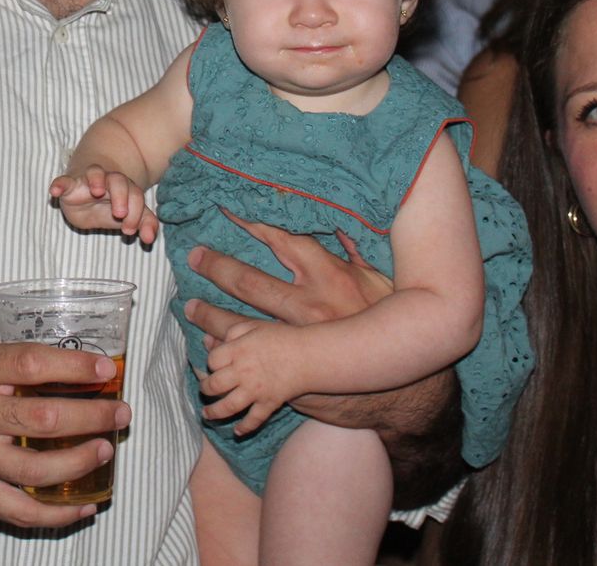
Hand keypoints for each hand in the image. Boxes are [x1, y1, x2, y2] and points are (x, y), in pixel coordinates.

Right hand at [0, 341, 129, 528]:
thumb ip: (11, 364)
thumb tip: (73, 367)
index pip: (31, 364)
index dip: (74, 366)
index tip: (105, 368)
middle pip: (44, 419)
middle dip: (92, 417)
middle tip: (119, 414)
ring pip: (37, 470)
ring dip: (81, 463)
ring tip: (105, 450)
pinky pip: (18, 511)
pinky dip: (57, 514)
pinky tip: (82, 506)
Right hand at [49, 167, 157, 243]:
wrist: (87, 191)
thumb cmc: (110, 203)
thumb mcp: (128, 214)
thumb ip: (143, 222)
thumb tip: (150, 239)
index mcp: (125, 188)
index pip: (135, 195)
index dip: (135, 212)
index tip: (130, 230)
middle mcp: (108, 180)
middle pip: (118, 181)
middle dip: (121, 196)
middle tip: (120, 214)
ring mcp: (88, 179)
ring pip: (95, 172)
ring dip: (97, 180)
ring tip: (97, 191)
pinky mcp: (69, 183)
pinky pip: (63, 180)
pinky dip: (59, 184)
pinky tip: (54, 191)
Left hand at [184, 213, 397, 427]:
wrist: (406, 384)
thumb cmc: (396, 323)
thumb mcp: (380, 281)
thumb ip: (355, 251)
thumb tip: (340, 221)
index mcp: (329, 276)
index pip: (281, 240)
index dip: (251, 224)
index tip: (225, 211)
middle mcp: (309, 306)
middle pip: (249, 282)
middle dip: (217, 268)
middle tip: (193, 258)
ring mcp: (299, 341)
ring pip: (242, 325)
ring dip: (211, 317)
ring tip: (190, 307)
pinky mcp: (294, 371)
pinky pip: (251, 360)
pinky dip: (229, 352)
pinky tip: (211, 348)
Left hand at [198, 320, 308, 435]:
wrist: (310, 355)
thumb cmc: (282, 337)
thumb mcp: (254, 326)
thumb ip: (230, 332)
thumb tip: (207, 340)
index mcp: (237, 351)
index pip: (212, 360)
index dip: (211, 362)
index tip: (214, 364)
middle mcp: (243, 372)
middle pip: (214, 385)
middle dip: (205, 389)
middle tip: (205, 390)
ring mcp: (255, 390)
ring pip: (227, 406)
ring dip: (214, 412)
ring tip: (206, 415)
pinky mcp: (269, 403)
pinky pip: (254, 420)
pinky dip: (245, 427)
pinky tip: (237, 431)